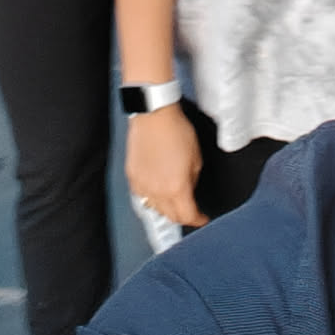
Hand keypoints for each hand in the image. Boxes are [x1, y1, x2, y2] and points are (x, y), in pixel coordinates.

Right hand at [126, 102, 206, 227]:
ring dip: (166, 209)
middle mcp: (157, 191)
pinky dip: (151, 197)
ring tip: (173, 200)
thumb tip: (189, 189)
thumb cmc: (176, 129)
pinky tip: (156, 188)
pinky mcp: (132, 177)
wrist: (154, 115)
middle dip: (183, 216)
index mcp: (176, 188)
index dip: (199, 220)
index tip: (202, 218)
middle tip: (190, 210)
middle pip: (170, 217)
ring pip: (154, 209)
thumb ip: (193, 179)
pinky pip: (142, 196)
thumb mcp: (197, 157)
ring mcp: (142, 185)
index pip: (188, 216)